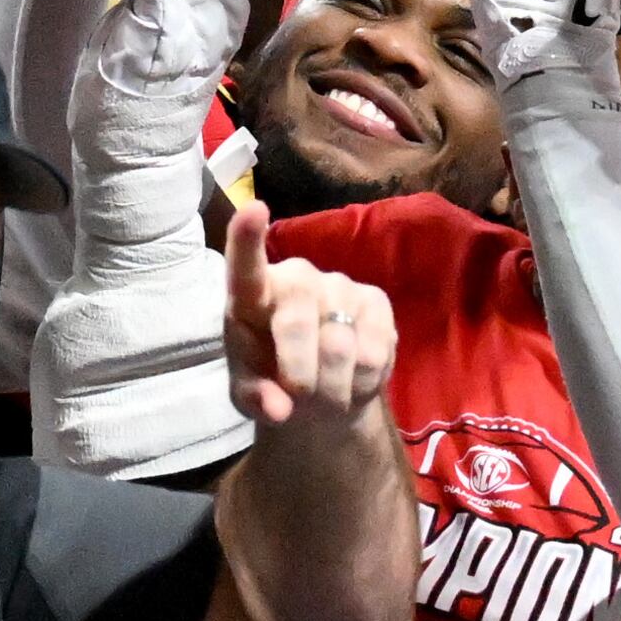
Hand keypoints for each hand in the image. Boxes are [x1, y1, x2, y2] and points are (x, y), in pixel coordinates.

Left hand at [222, 202, 397, 429]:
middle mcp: (295, 278)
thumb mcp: (251, 398)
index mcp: (251, 296)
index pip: (246, 266)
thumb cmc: (272, 384)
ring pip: (339, 346)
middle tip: (301, 400)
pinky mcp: (375, 301)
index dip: (247, 239)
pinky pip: (374, 352)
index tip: (253, 210)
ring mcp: (338, 285)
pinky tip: (352, 381)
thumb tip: (277, 410)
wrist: (318, 394)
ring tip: (326, 394)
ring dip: (332, 388)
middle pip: (296, 323)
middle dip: (299, 374)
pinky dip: (362, 383)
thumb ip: (255, 399)